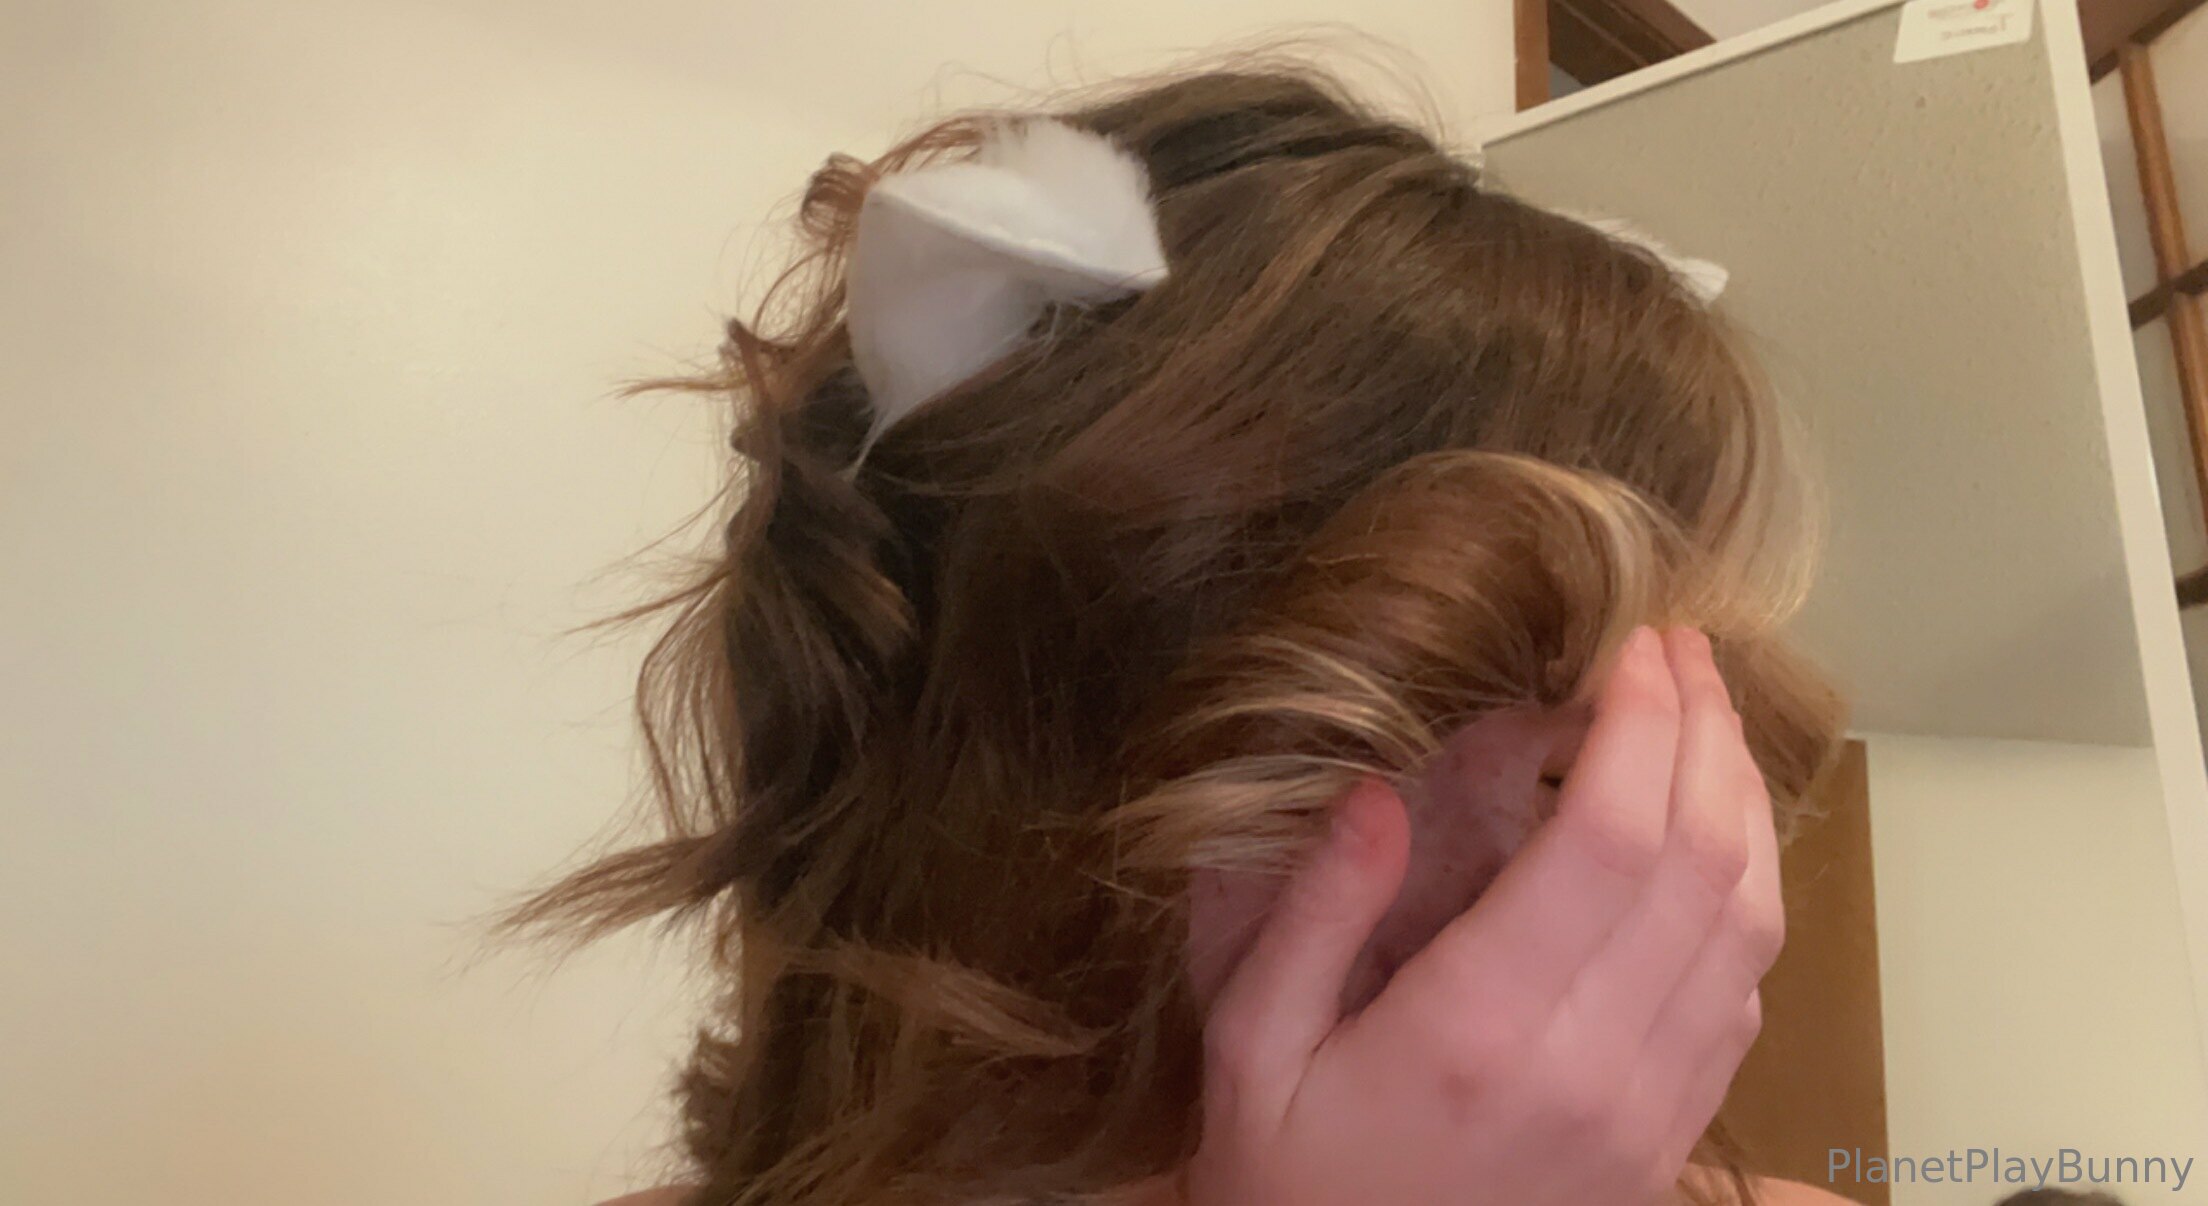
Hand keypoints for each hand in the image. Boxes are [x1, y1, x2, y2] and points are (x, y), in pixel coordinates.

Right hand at [1184, 626, 1780, 1205]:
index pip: (1607, 839)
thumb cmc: (1286, 1180)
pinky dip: (1748, 897)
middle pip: (1700, 861)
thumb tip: (1377, 794)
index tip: (1636, 643)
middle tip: (1680, 651)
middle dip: (1705, 732)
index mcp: (1478, 1028)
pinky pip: (1745, 996)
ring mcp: (1647, 1111)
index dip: (1641, 722)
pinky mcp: (1670, 1142)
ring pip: (1749, 926)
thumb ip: (1310, 919)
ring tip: (1709, 720)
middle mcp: (1589, 1065)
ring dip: (1745, 803)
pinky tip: (1711, 841)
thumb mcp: (1249, 1051)